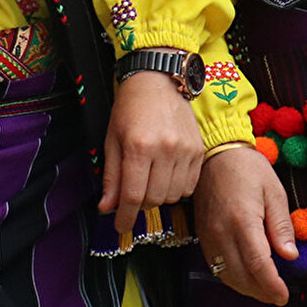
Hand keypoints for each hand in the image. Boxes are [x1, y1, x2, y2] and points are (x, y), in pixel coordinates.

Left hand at [98, 70, 203, 234]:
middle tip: (133, 194)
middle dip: (140, 204)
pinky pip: (189, 186)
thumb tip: (107, 208)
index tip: (121, 227)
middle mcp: (165, 149)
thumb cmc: (130, 108)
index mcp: (138, 146)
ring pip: (172, 196)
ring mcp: (185, 150)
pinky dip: (176, 189)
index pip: (132, 196)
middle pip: (154, 199)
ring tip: (150, 179)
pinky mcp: (199, 150)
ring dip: (159, 197)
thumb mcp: (112, 139)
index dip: (125, 217)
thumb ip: (111, 176)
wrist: (158, 79)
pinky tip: (167, 175)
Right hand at [194, 145, 296, 305]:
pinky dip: (231, 278)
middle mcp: (222, 232)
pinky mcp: (202, 235)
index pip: (258, 265)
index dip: (272, 285)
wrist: (215, 154)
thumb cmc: (248, 169)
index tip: (284, 295)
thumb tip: (290, 255)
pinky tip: (245, 277)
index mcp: (243, 220)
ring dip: (246, 289)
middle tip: (278, 297)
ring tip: (264, 291)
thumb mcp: (274, 191)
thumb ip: (281, 225)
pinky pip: (215, 266)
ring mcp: (209, 235)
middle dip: (261, 292)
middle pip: (241, 276)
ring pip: (226, 275)